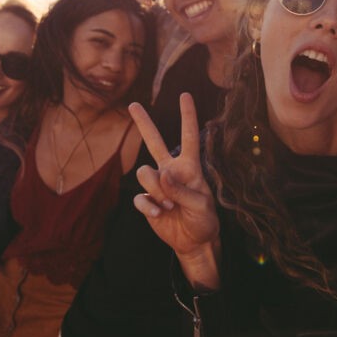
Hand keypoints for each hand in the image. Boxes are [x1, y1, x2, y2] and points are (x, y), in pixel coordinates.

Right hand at [129, 94, 220, 288]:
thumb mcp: (201, 205)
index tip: (185, 95)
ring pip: (143, 173)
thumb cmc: (203, 219)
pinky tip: (159, 214)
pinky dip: (148, 206)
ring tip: (168, 205)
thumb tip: (161, 176)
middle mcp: (171, 171)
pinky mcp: (147, 200)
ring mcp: (157, 185)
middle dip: (143, 123)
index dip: (188, 116)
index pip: (189, 137)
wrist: (193, 241)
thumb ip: (181, 190)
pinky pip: (139, 197)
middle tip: (133, 104)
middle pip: (155, 142)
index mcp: (189, 167)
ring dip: (155, 190)